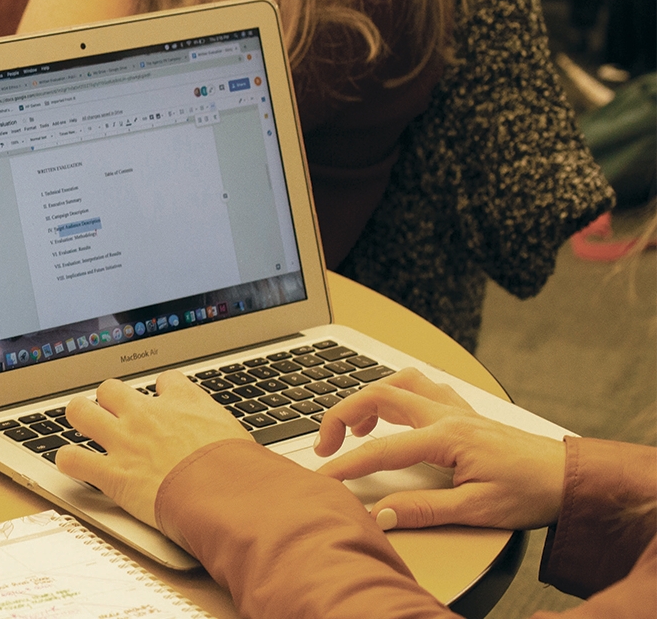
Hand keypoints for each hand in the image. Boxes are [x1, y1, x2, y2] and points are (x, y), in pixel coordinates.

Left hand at [57, 371, 253, 543]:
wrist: (229, 495)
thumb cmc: (244, 472)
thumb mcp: (243, 438)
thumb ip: (228, 433)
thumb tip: (260, 443)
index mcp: (185, 401)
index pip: (166, 381)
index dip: (162, 392)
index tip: (163, 401)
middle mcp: (148, 414)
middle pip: (111, 388)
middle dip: (109, 400)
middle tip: (114, 414)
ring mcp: (125, 440)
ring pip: (80, 410)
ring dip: (80, 418)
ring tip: (83, 426)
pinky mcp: (111, 472)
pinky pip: (71, 458)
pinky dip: (68, 461)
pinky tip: (71, 464)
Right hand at [314, 368, 564, 530]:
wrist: (573, 479)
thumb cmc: (533, 491)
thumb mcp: (477, 510)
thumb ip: (424, 510)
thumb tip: (381, 514)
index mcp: (447, 437)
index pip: (381, 449)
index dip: (346, 464)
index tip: (323, 479)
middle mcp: (448, 415)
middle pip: (379, 395)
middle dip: (342, 416)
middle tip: (326, 446)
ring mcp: (457, 410)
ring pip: (401, 382)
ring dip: (369, 397)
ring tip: (355, 426)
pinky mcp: (466, 414)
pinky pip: (423, 388)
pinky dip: (398, 393)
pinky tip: (395, 414)